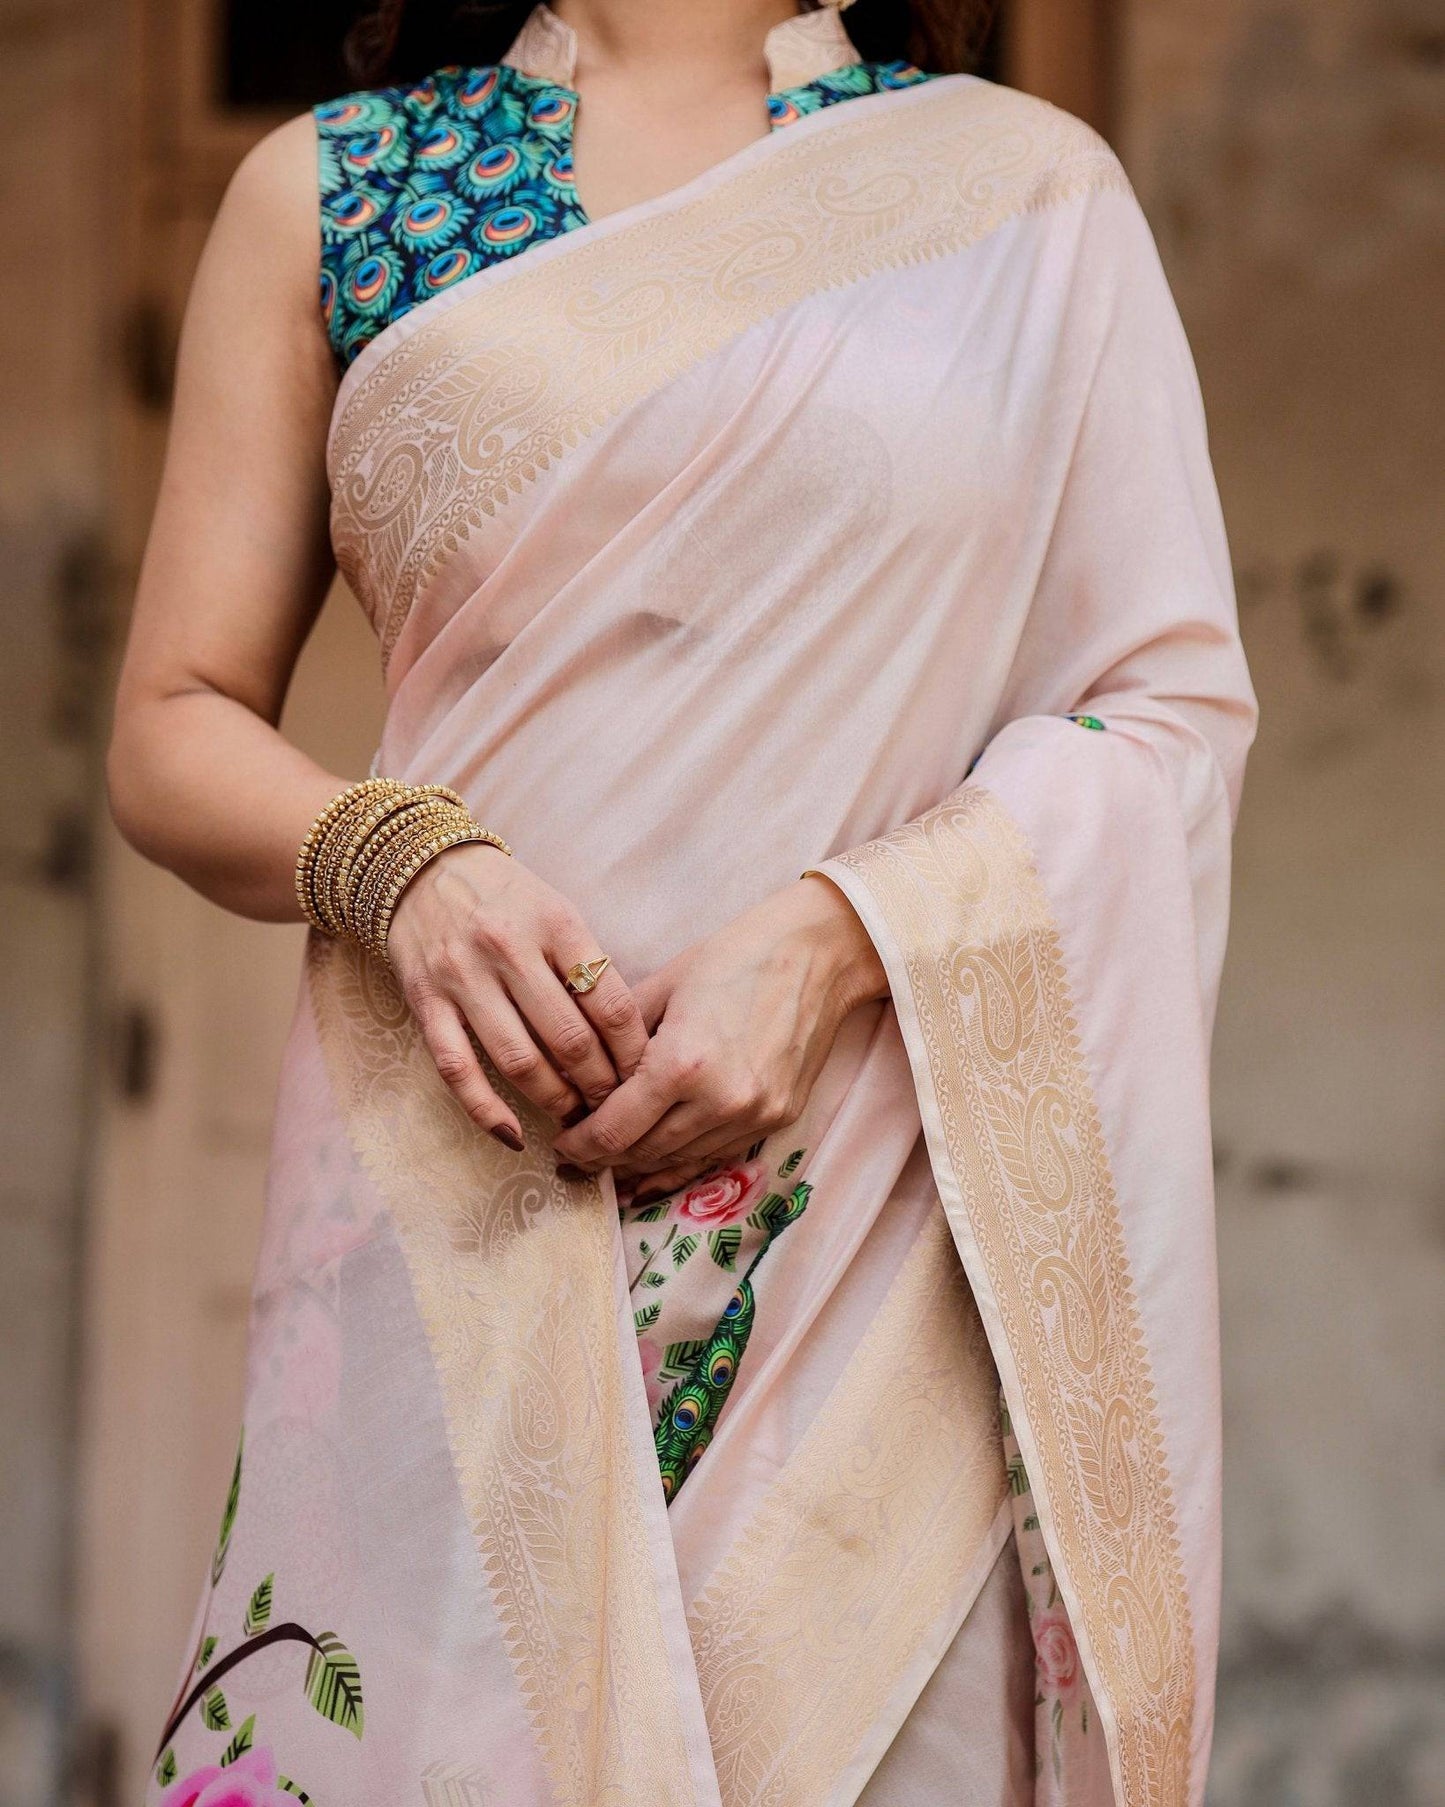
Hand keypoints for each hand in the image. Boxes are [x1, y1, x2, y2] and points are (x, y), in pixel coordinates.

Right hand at [386, 844, 647, 1148]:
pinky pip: (458, 1070)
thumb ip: (588, 966)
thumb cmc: (506, 898)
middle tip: (615, 1106)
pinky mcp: (426, 1003)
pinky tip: (514, 1135)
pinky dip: (486, 1111)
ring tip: (575, 1116)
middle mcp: (508, 948)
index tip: (644, 1076)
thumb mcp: (558, 911)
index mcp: (555, 923)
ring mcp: (463, 978)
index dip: (632, 1052)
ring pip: (519, 1061)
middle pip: (569, 1039)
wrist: (419, 868)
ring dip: (554, 1100)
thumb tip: (628, 1039)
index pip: (610, 1003)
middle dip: (600, 1085)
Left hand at [552, 875, 886, 1193]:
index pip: (613, 1131)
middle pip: (643, 1154)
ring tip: (612, 1158)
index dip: (579, 1145)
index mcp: (681, 1064)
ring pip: (679, 1161)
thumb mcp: (662, 988)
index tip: (561, 1143)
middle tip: (576, 1153)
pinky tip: (656, 1166)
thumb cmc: (733, 957)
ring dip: (641, 1163)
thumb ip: (617, 1040)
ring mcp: (753, 1117)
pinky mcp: (777, 1121)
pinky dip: (682, 1162)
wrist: (817, 955)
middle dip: (603, 1158)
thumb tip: (579, 1077)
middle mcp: (719, 1102)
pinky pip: (716, 1156)